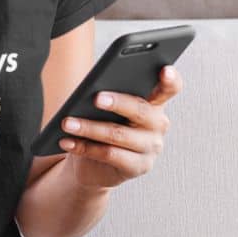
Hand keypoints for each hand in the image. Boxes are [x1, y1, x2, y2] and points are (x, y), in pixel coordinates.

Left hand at [58, 64, 183, 191]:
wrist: (94, 165)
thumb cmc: (100, 126)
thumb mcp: (104, 109)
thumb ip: (107, 95)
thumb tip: (91, 90)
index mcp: (154, 103)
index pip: (170, 88)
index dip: (170, 79)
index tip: (164, 69)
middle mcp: (158, 124)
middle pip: (141, 110)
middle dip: (118, 103)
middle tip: (96, 98)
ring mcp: (151, 148)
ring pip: (119, 134)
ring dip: (89, 128)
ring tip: (67, 122)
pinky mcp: (138, 167)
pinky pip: (109, 155)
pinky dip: (84, 147)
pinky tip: (67, 141)